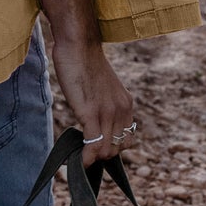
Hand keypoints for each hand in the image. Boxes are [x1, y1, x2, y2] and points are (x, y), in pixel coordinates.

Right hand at [48, 32, 136, 166]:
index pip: (127, 140)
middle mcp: (121, 110)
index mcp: (126, 105)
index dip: (112, 148)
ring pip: (106, 150)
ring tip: (80, 157)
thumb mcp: (104, 89)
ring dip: (93, 158)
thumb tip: (96, 125)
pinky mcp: (91, 112)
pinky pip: (93, 144)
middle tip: (85, 152)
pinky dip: (86, 157)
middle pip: (117, 149)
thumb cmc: (85, 65)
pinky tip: (79, 160)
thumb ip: (105, 106)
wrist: (78, 45)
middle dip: (101, 155)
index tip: (97, 148)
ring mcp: (107, 112)